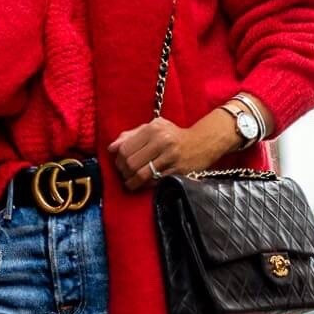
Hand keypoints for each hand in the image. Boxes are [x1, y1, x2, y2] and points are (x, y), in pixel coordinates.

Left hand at [108, 111, 240, 190]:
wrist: (202, 142)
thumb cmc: (173, 135)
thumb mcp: (153, 128)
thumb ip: (130, 135)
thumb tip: (111, 148)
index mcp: (153, 128)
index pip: (125, 148)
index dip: (118, 159)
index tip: (119, 164)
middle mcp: (162, 141)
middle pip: (131, 162)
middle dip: (123, 172)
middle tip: (124, 175)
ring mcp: (171, 157)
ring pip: (141, 174)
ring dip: (132, 182)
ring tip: (130, 183)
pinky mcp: (177, 171)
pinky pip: (154, 182)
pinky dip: (145, 185)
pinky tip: (143, 184)